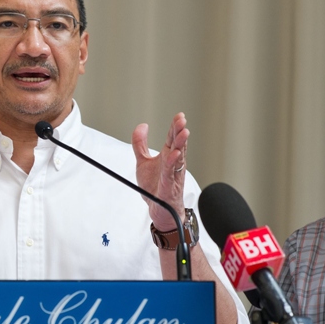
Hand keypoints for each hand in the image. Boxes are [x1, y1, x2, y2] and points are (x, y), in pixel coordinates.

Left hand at [132, 112, 188, 230]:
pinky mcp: (169, 186)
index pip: (172, 138)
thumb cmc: (155, 186)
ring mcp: (173, 174)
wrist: (158, 208)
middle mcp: (173, 163)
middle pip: (177, 144)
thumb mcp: (143, 162)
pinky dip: (173, 163)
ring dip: (181, 144)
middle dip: (180, 131)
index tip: (179, 115)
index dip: (175, 126)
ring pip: (178, 156)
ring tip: (184, 132)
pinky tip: (174, 154)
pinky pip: (171, 173)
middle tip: (182, 120)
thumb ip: (140, 144)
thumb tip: (142, 126)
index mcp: (168, 156)